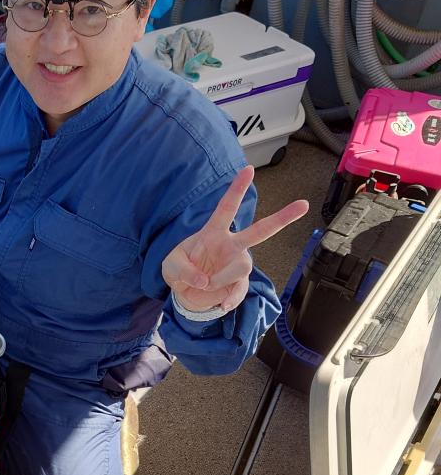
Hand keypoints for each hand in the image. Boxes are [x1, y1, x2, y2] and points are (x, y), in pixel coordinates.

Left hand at [161, 165, 309, 312]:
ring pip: (243, 266)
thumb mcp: (171, 267)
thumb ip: (185, 271)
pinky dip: (230, 299)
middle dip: (282, 218)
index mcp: (213, 232)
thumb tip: (204, 280)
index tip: (248, 170)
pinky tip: (220, 305)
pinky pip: (241, 290)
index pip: (226, 207)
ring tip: (204, 284)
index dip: (236, 189)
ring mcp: (237, 264)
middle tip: (304, 205)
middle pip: (260, 230)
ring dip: (220, 278)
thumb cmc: (179, 271)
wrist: (185, 293)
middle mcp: (230, 245)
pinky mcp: (238, 284)